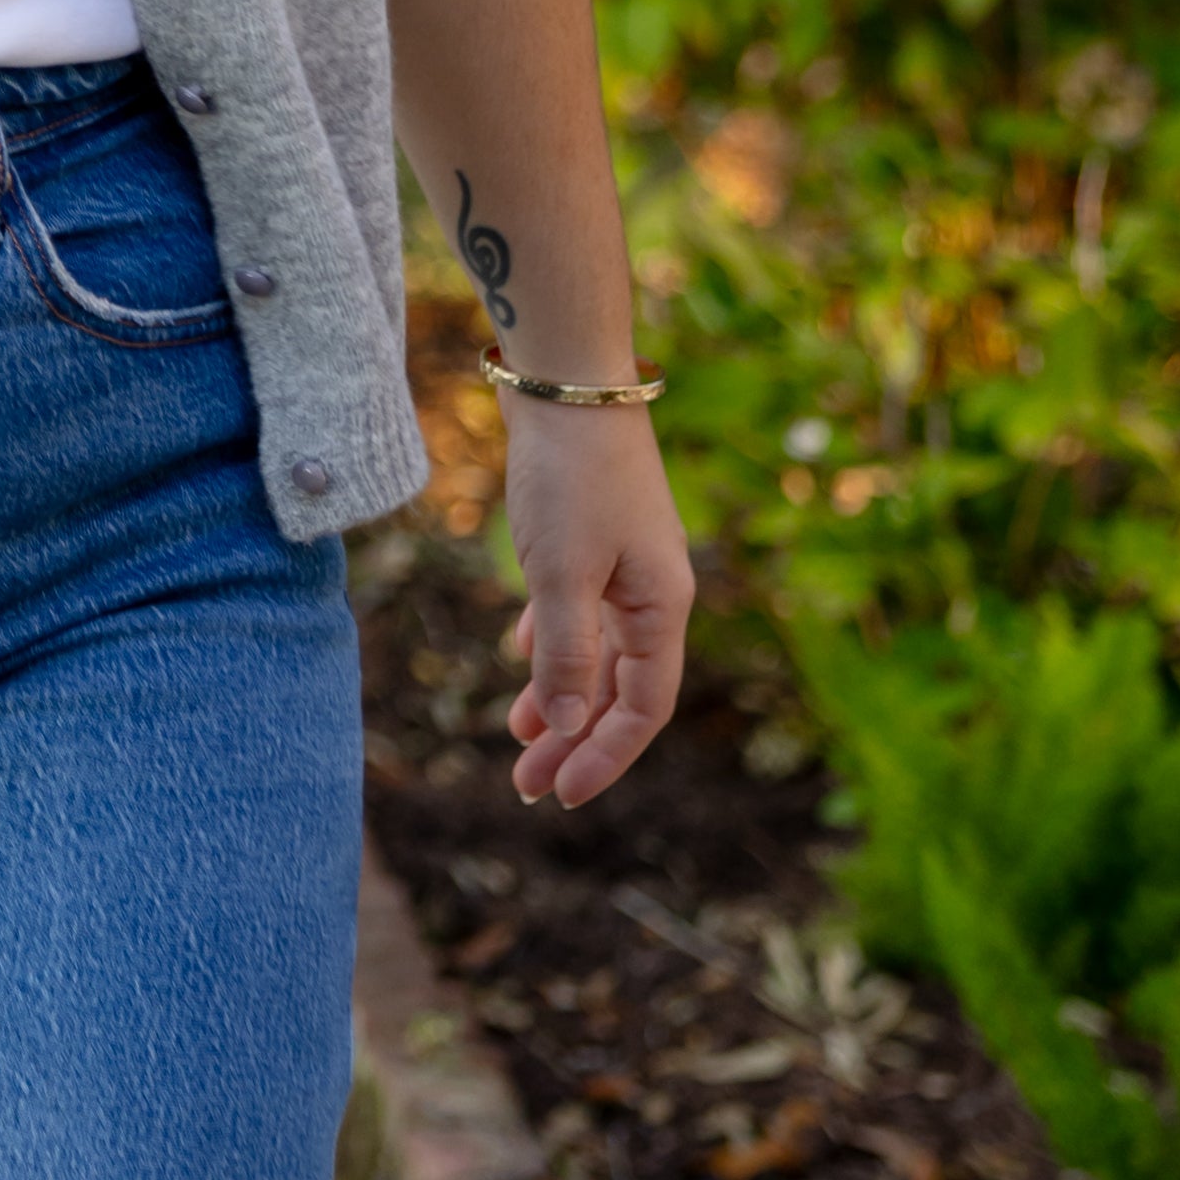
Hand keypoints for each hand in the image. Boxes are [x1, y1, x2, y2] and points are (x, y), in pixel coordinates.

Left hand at [498, 400, 692, 811]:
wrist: (567, 384)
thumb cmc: (572, 478)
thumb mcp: (563, 574)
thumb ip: (567, 655)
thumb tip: (568, 727)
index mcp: (662, 608)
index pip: (642, 708)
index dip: (604, 756)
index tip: (560, 794)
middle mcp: (652, 594)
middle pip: (617, 689)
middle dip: (573, 740)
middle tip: (525, 786)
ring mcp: (624, 567)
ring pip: (594, 653)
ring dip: (558, 698)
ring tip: (517, 738)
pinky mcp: (591, 541)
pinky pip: (576, 613)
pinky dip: (550, 643)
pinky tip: (519, 660)